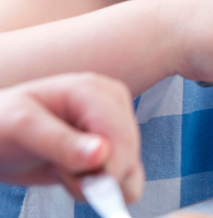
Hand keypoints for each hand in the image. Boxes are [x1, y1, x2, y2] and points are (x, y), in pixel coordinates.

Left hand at [0, 73, 142, 203]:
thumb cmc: (4, 123)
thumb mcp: (22, 128)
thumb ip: (60, 142)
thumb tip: (102, 154)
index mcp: (94, 91)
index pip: (120, 134)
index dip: (109, 167)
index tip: (85, 187)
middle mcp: (112, 107)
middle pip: (128, 154)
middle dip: (96, 174)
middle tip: (59, 168)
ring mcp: (115, 129)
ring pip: (131, 170)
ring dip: (98, 182)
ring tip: (63, 169)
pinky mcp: (114, 150)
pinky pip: (128, 179)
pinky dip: (104, 188)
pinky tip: (77, 177)